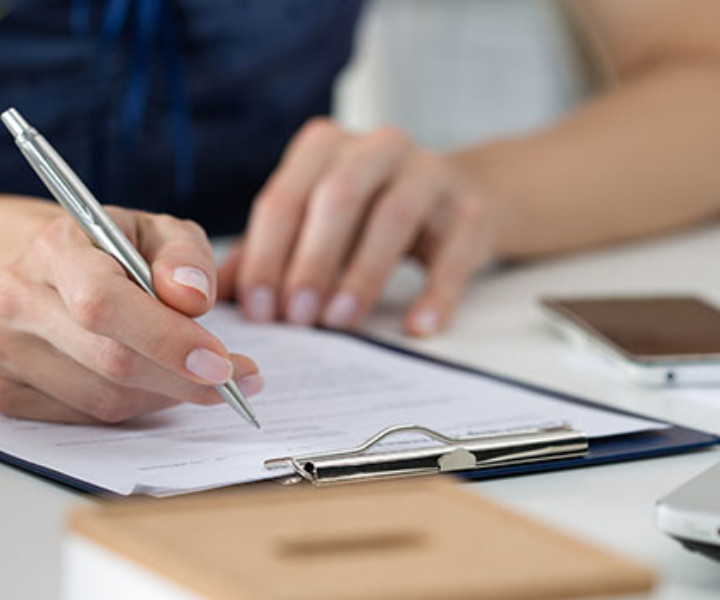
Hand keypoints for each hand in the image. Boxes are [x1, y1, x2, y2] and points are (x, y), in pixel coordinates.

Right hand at [0, 205, 261, 423]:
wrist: (44, 268)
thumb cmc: (109, 248)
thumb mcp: (157, 232)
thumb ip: (185, 256)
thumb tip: (193, 298)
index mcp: (56, 249)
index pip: (104, 305)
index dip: (168, 340)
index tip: (221, 362)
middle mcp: (20, 302)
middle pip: (110, 362)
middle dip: (185, 377)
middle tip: (236, 378)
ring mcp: (6, 353)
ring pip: (105, 398)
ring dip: (167, 393)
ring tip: (204, 375)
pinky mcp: (9, 392)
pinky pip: (90, 416)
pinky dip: (139, 403)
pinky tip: (160, 381)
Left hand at [220, 118, 492, 334]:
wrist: (453, 198)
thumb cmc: (368, 215)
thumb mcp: (313, 222)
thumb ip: (266, 252)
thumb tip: (214, 296)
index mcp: (325, 147)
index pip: (284, 197)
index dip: (266, 254)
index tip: (258, 310)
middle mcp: (378, 147)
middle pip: (337, 197)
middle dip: (312, 260)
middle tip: (296, 317)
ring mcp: (430, 173)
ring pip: (393, 216)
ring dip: (363, 273)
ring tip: (340, 321)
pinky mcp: (470, 210)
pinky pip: (453, 253)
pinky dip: (436, 293)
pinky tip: (417, 327)